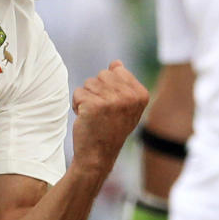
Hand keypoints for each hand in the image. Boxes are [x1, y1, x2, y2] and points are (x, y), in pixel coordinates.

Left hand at [71, 62, 148, 178]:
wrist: (97, 156)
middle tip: (101, 112)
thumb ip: (123, 84)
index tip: (113, 106)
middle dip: (97, 91)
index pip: (117, 70)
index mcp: (141, 94)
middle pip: (102, 74)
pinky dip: (77, 105)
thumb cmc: (109, 129)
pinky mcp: (94, 105)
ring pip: (89, 83)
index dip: (109, 86)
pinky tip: (85, 118)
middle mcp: (129, 96)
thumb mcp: (124, 106)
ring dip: (87, 98)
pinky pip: (78, 93)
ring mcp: (112, 100)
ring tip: (94, 116)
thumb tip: (116, 63)